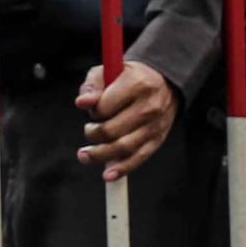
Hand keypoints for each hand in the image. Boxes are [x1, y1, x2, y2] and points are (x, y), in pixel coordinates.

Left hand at [76, 61, 179, 179]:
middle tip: (88, 131)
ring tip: (85, 155)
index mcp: (136, 85)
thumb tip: (81, 103)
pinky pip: (139, 158)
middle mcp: (149, 107)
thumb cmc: (129, 76)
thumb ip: (92, 86)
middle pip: (112, 131)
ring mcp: (155, 125)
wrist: (164, 81)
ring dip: (100, 155)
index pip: (105, 107)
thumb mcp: (108, 71)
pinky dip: (122, 169)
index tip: (91, 109)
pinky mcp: (158, 139)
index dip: (92, 111)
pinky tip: (108, 175)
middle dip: (92, 135)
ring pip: (124, 148)